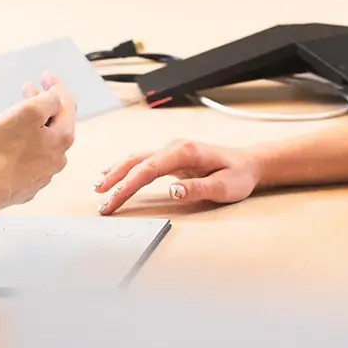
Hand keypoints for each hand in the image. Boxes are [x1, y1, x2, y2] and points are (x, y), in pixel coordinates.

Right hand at [0, 72, 76, 207]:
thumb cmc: (1, 151)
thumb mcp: (27, 112)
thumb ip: (48, 100)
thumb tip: (54, 98)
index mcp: (62, 138)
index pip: (67, 104)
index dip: (56, 86)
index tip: (45, 76)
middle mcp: (57, 157)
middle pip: (55, 122)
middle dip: (42, 102)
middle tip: (29, 89)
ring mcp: (43, 172)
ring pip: (42, 139)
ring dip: (33, 122)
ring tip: (16, 112)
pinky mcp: (27, 182)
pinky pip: (29, 155)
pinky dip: (23, 141)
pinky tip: (10, 137)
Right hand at [94, 140, 261, 214]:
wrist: (248, 163)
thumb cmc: (238, 176)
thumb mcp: (224, 187)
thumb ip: (197, 188)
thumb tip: (172, 191)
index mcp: (185, 152)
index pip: (149, 169)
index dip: (128, 185)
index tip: (113, 199)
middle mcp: (174, 147)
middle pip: (137, 162)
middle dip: (116, 181)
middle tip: (100, 200)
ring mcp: (171, 149)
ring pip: (136, 158)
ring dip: (117, 172)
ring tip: (99, 188)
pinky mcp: (170, 156)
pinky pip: (143, 160)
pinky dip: (125, 168)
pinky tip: (113, 173)